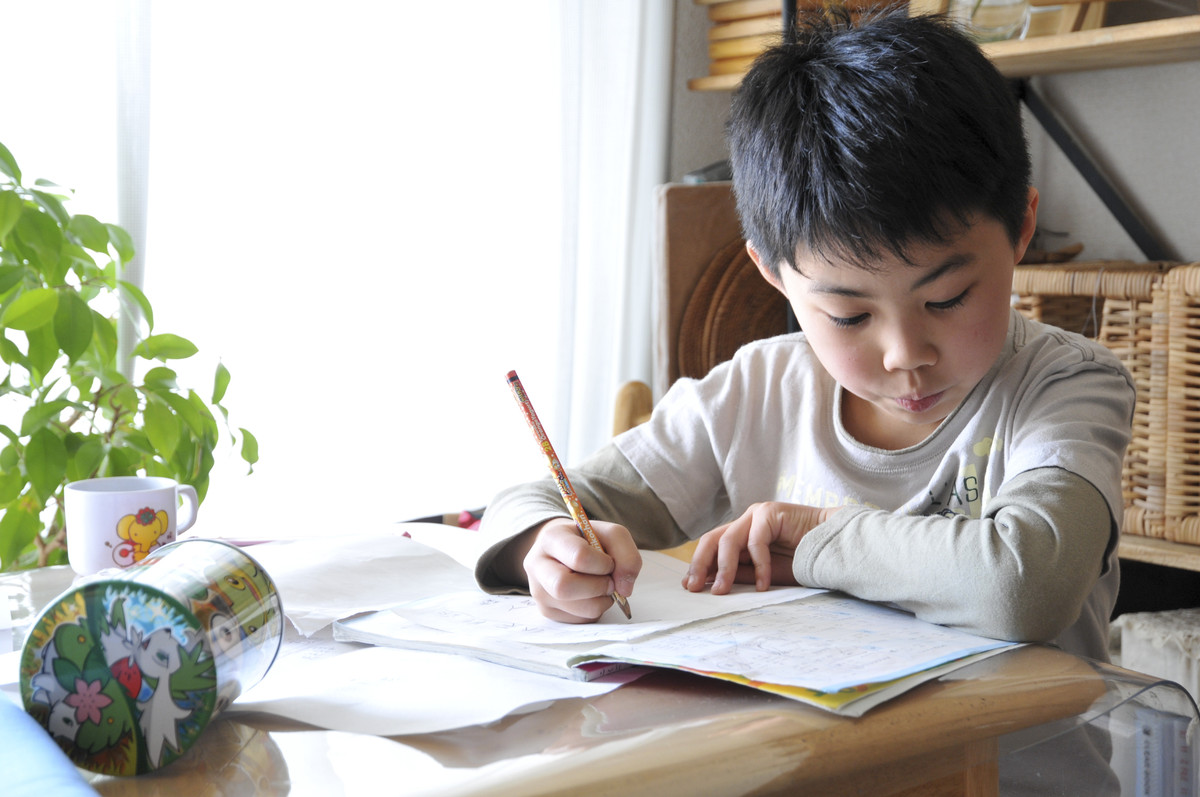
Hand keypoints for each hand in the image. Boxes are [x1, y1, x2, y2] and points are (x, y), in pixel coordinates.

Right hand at [524, 518, 641, 622]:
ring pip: (576, 608)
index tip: (609, 562)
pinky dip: (595, 610)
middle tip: (609, 581)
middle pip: (564, 587)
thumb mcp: (610, 534)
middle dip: (597, 587)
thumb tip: (624, 588)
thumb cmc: (587, 541)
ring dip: (601, 601)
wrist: (564, 550)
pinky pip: (579, 620)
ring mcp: (539, 591)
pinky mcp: (547, 611)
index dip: (603, 564)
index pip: (578, 556)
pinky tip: (592, 596)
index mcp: (551, 538)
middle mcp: (537, 565)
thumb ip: (626, 554)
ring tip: (602, 587)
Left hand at [683, 502, 834, 593]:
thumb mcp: (762, 575)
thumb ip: (737, 574)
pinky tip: (762, 585)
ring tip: (723, 591)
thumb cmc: (800, 563)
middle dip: (699, 564)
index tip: (689, 587)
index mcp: (741, 535)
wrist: (834, 549)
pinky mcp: (770, 512)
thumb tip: (707, 583)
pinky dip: (757, 566)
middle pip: (711, 539)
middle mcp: (745, 522)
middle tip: (694, 587)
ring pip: (727, 540)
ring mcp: (757, 515)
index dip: (698, 565)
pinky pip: (754, 542)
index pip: (711, 547)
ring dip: (724, 569)